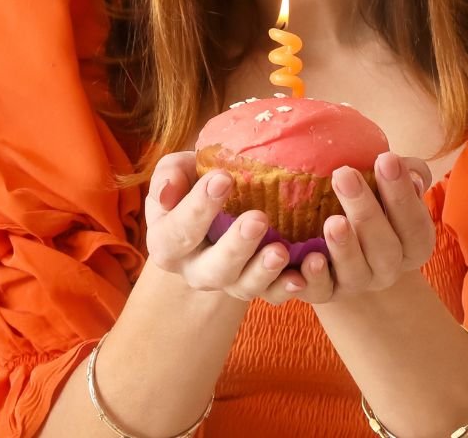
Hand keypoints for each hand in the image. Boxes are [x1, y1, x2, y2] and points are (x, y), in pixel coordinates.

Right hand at [141, 151, 313, 305]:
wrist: (220, 204)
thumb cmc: (195, 182)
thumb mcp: (179, 171)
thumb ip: (169, 174)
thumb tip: (168, 191)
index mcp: (167, 242)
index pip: (178, 230)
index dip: (198, 207)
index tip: (223, 178)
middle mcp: (194, 270)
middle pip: (212, 270)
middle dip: (235, 246)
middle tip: (258, 219)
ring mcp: (227, 282)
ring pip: (242, 287)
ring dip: (263, 271)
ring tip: (281, 251)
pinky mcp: (257, 286)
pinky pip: (272, 296)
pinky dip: (286, 288)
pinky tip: (300, 277)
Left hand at [275, 151, 437, 305]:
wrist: (332, 237)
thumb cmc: (368, 201)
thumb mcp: (386, 184)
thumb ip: (403, 173)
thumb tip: (408, 168)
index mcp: (412, 244)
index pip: (416, 225)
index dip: (403, 195)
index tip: (386, 159)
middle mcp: (388, 269)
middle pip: (385, 249)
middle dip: (367, 212)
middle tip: (344, 175)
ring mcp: (356, 283)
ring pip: (356, 273)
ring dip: (345, 247)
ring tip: (332, 221)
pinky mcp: (324, 292)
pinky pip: (321, 291)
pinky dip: (315, 278)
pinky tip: (310, 258)